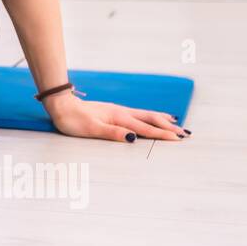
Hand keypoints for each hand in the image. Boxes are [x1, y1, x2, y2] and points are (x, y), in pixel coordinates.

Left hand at [44, 94, 185, 142]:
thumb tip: (133, 138)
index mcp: (118, 117)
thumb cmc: (73, 120)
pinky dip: (151, 117)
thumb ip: (112, 133)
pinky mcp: (114, 111)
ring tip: (176, 123)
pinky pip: (138, 114)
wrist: (61, 106)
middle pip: (150, 119)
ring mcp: (119, 111)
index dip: (162, 134)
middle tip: (185, 133)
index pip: (145, 128)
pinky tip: (152, 118)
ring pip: (146, 115)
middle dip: (168, 126)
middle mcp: (122, 112)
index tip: (178, 139)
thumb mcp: (91, 129)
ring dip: (162, 120)